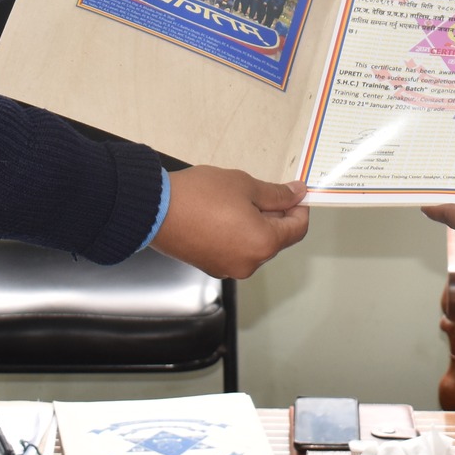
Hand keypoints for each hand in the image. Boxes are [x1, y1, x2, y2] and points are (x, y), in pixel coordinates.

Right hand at [152, 165, 310, 278]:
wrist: (155, 209)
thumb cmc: (200, 195)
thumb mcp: (245, 185)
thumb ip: (277, 194)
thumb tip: (297, 195)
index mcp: (263, 244)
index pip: (297, 230)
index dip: (300, 209)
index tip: (295, 193)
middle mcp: (249, 263)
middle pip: (276, 239)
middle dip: (275, 216)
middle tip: (262, 191)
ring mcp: (228, 268)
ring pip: (254, 245)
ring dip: (255, 225)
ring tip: (237, 201)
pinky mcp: (211, 266)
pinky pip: (235, 250)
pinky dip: (237, 234)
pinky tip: (223, 214)